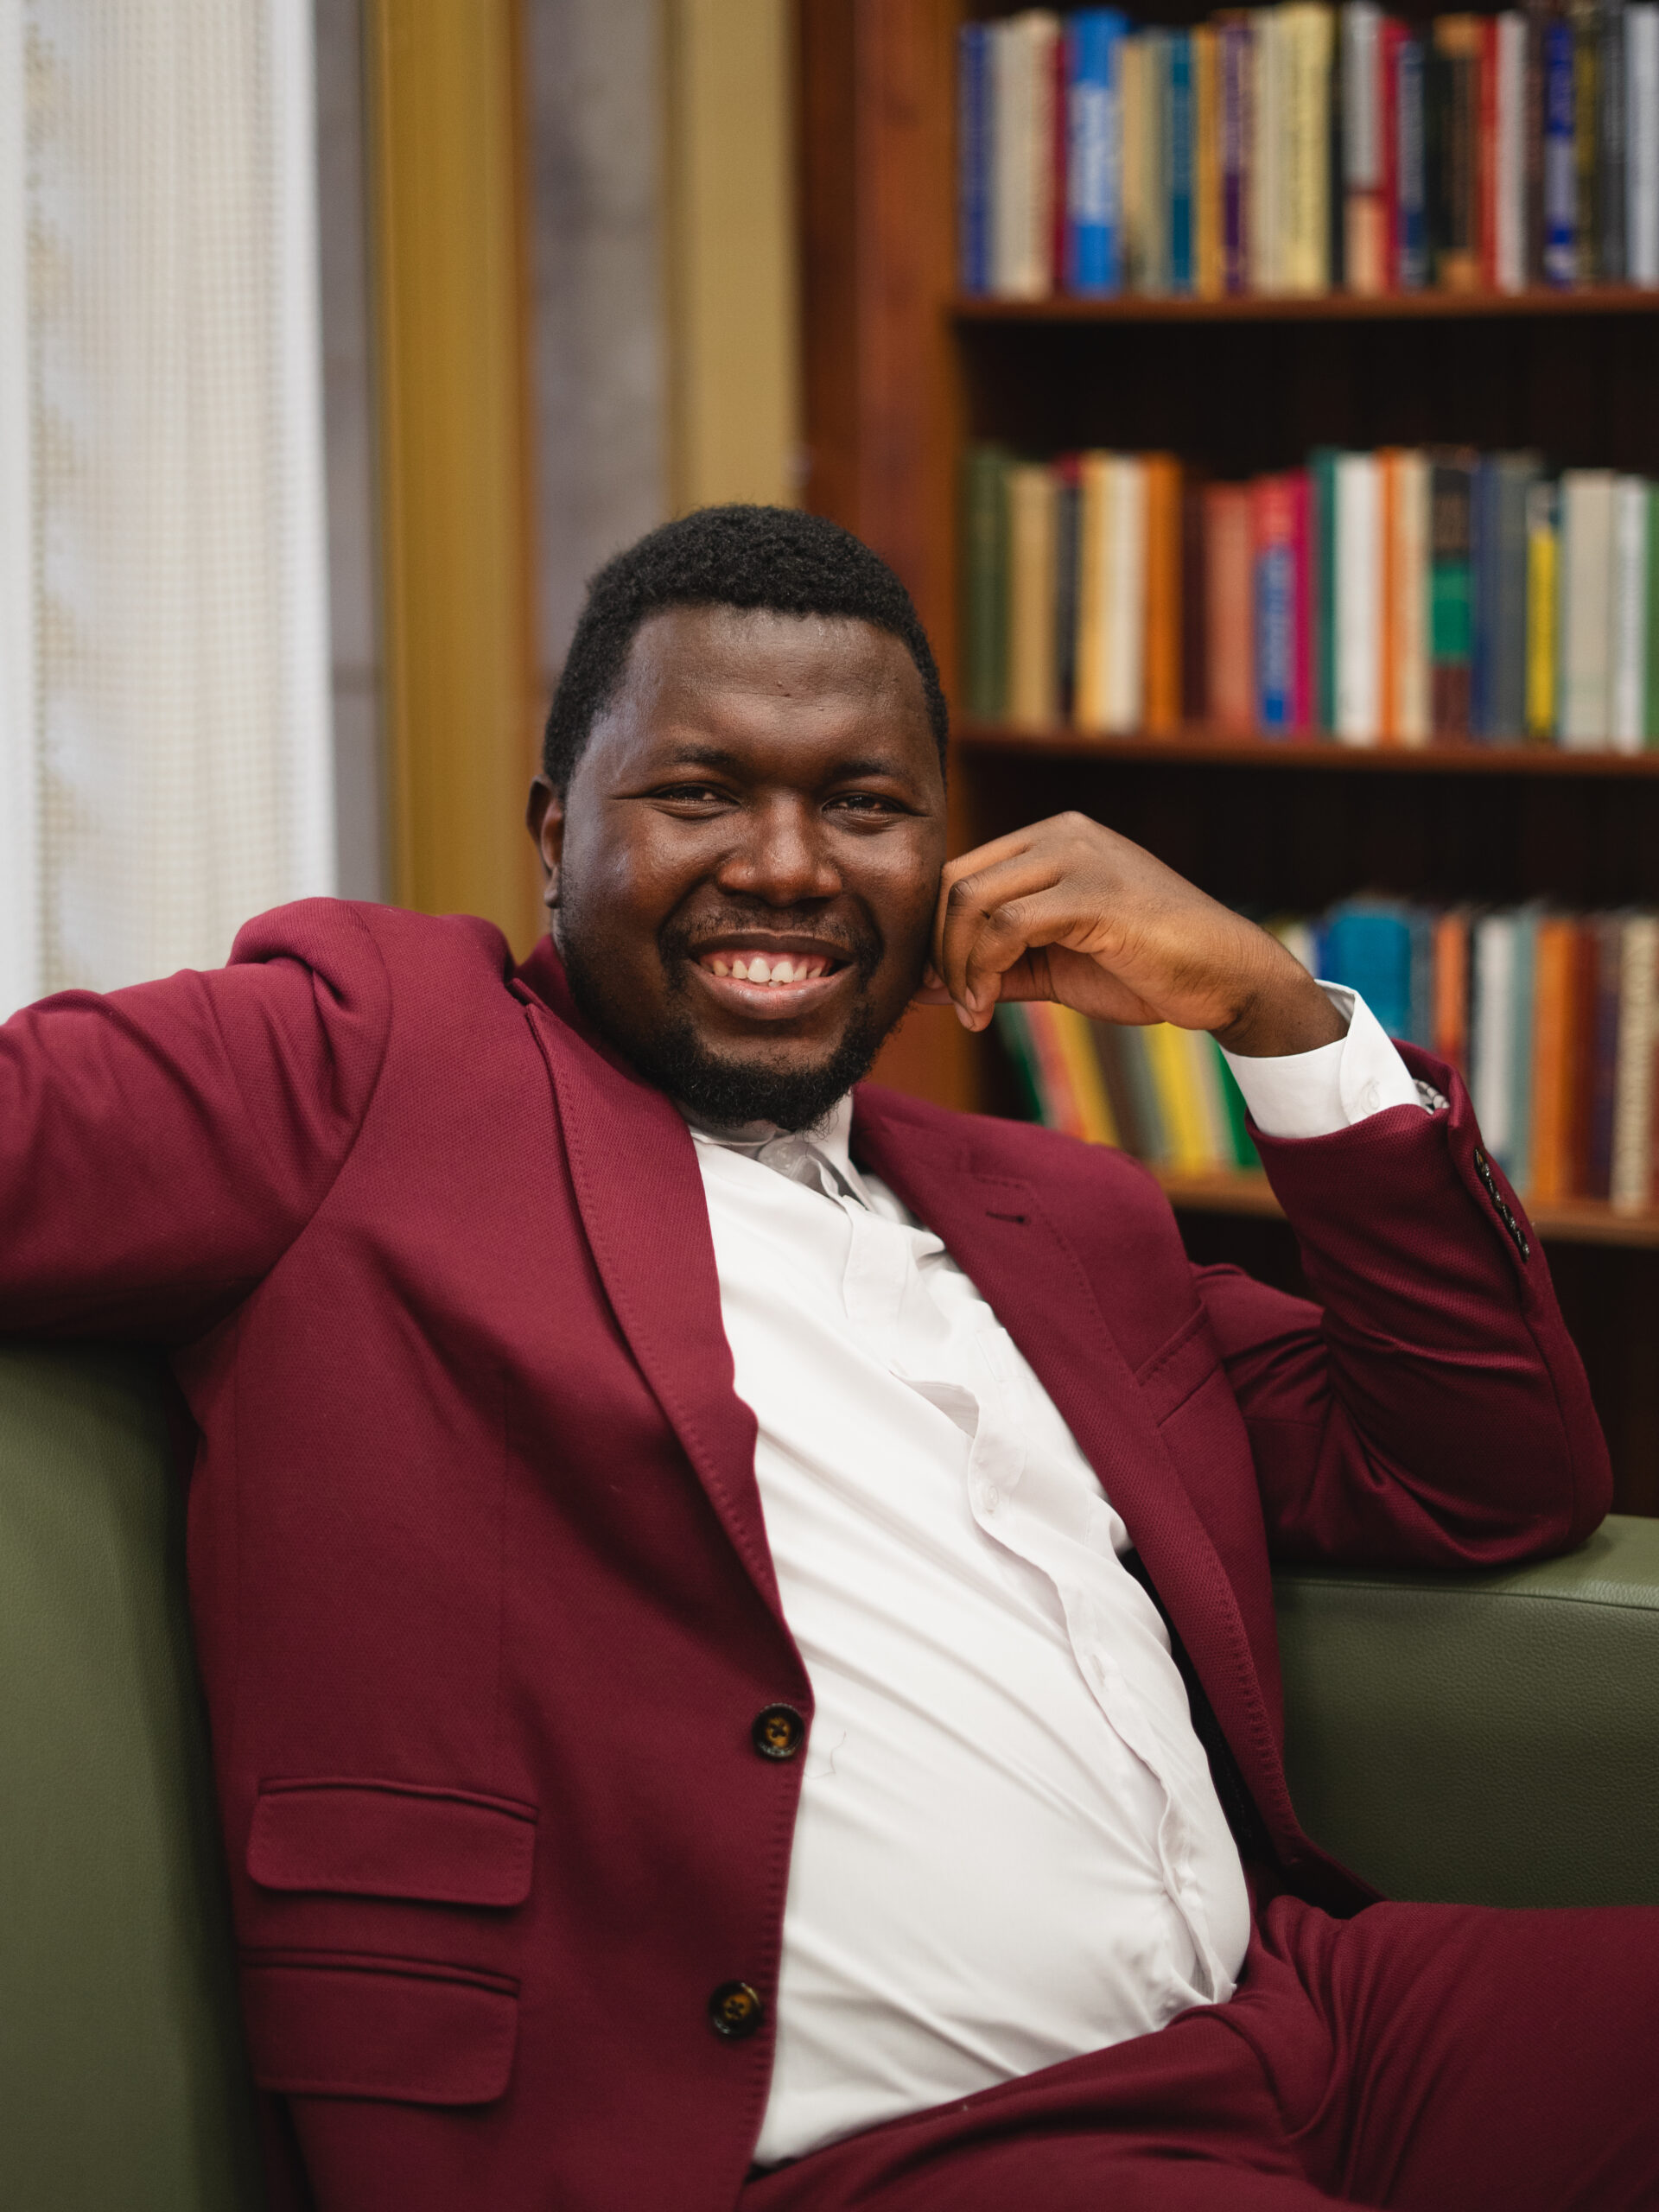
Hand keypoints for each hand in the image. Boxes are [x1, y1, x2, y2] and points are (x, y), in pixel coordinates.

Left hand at [916, 813, 1346, 1056]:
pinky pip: (1007, 925)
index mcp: (1053, 840)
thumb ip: (994, 967)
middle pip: (957, 882)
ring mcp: (1081, 858)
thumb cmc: (1147, 971)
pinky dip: (983, 970)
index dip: (937, 933)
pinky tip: (987, 1008)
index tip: (941, 988)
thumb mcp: (1054, 966)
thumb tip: (925, 986)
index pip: (962, 872)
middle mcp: (1063, 836)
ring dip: (958, 967)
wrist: (1228, 980)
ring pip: (973, 901)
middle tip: (953, 1004)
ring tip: (973, 1011)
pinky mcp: (1096, 894)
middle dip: (939, 950)